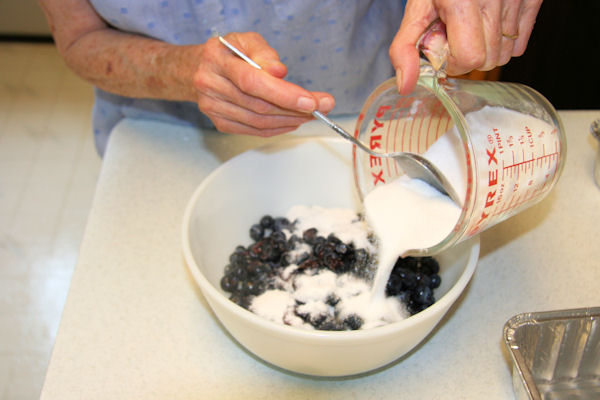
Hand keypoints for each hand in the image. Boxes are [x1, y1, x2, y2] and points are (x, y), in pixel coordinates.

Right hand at [191, 32, 334, 136]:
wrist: (198, 69)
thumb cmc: (227, 53)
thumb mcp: (246, 40)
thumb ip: (264, 53)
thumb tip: (280, 72)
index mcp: (216, 60)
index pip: (253, 81)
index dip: (284, 94)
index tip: (311, 101)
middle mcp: (211, 85)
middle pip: (259, 105)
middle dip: (296, 108)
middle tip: (322, 106)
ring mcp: (214, 107)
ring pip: (259, 122)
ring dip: (290, 120)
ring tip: (311, 114)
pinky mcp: (220, 123)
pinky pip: (254, 131)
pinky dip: (277, 128)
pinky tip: (292, 121)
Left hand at [389, 0, 542, 94]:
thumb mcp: (416, 9)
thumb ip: (405, 48)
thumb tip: (405, 85)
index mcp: (462, 2)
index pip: (469, 58)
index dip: (452, 61)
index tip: (444, 47)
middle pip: (487, 61)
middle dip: (467, 56)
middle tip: (457, 33)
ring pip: (504, 56)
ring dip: (485, 51)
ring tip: (472, 26)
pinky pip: (520, 44)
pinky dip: (504, 42)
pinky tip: (490, 25)